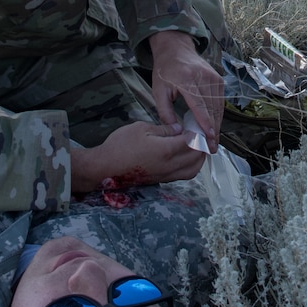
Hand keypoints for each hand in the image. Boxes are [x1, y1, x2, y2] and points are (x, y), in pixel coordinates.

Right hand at [70, 121, 203, 194]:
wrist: (104, 168)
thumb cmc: (120, 145)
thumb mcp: (141, 128)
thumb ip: (163, 129)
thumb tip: (179, 129)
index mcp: (166, 150)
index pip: (191, 142)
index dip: (197, 133)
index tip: (196, 125)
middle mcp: (169, 166)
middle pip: (196, 158)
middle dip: (201, 146)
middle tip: (199, 135)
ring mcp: (166, 175)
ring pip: (192, 170)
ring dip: (198, 159)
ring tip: (196, 147)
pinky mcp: (161, 181)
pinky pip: (183, 176)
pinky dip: (189, 167)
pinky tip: (185, 157)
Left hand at [148, 29, 222, 147]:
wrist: (175, 49)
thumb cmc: (164, 71)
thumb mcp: (158, 91)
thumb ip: (165, 111)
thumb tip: (176, 131)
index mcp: (186, 79)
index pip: (199, 104)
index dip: (205, 122)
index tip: (209, 137)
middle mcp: (203, 77)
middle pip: (212, 108)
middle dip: (213, 130)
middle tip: (211, 148)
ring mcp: (213, 77)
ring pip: (218, 106)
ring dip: (217, 125)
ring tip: (214, 142)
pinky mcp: (218, 79)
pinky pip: (220, 101)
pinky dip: (218, 115)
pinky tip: (215, 128)